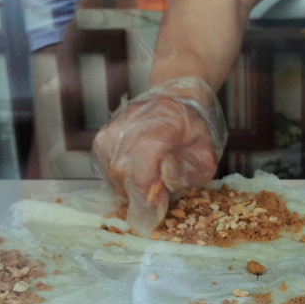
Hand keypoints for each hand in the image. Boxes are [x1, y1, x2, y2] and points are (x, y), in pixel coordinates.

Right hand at [92, 78, 226, 234]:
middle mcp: (128, 126)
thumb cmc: (192, 130)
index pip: (141, 167)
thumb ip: (186, 173)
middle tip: (161, 189)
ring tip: (152, 174)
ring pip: (115, 178)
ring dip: (134, 186)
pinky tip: (140, 169)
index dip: (147, 194)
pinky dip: (125, 179)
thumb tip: (159, 187)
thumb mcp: (204, 155)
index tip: (159, 203)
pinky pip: (108, 173)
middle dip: (143, 192)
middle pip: (125, 176)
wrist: (173, 100)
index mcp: (160, 123)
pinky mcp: (100, 141)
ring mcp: (110, 133)